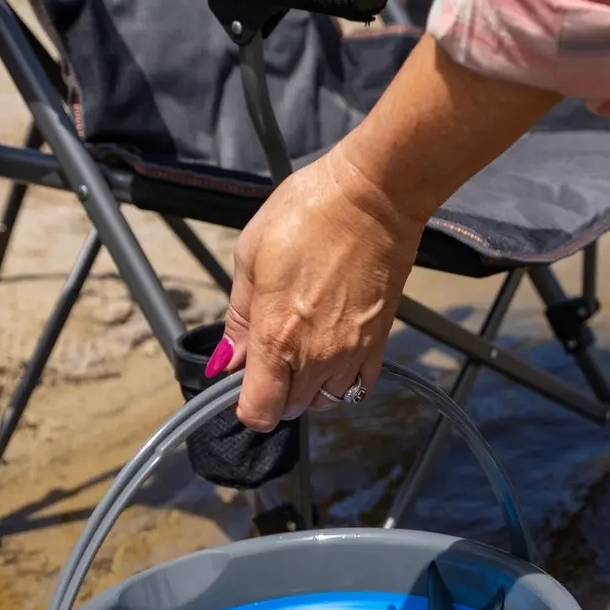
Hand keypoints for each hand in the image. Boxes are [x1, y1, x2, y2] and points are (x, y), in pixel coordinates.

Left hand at [207, 139, 424, 432]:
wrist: (374, 197)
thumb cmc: (310, 213)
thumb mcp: (250, 255)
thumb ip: (238, 316)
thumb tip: (230, 358)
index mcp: (276, 337)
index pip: (259, 412)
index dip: (246, 405)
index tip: (242, 383)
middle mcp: (315, 356)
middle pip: (291, 409)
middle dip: (275, 391)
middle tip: (271, 352)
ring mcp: (351, 353)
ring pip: (325, 401)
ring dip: (309, 386)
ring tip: (303, 348)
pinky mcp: (379, 343)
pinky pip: (359, 386)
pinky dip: (342, 380)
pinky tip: (332, 350)